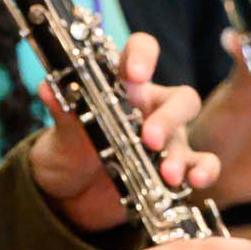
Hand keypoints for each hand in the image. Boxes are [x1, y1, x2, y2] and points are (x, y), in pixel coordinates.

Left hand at [26, 34, 214, 230]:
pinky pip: (202, 164)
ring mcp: (166, 139)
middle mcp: (150, 108)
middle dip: (168, 118)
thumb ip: (63, 112)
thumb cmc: (69, 152)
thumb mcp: (63, 134)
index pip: (140, 52)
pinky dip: (204, 170)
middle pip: (178, 98)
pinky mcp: (174, 169)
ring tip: (167, 174)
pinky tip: (195, 181)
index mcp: (123, 86)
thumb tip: (47, 87)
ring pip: (188, 134)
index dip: (143, 55)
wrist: (68, 196)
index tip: (136, 74)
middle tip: (149, 139)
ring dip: (180, 153)